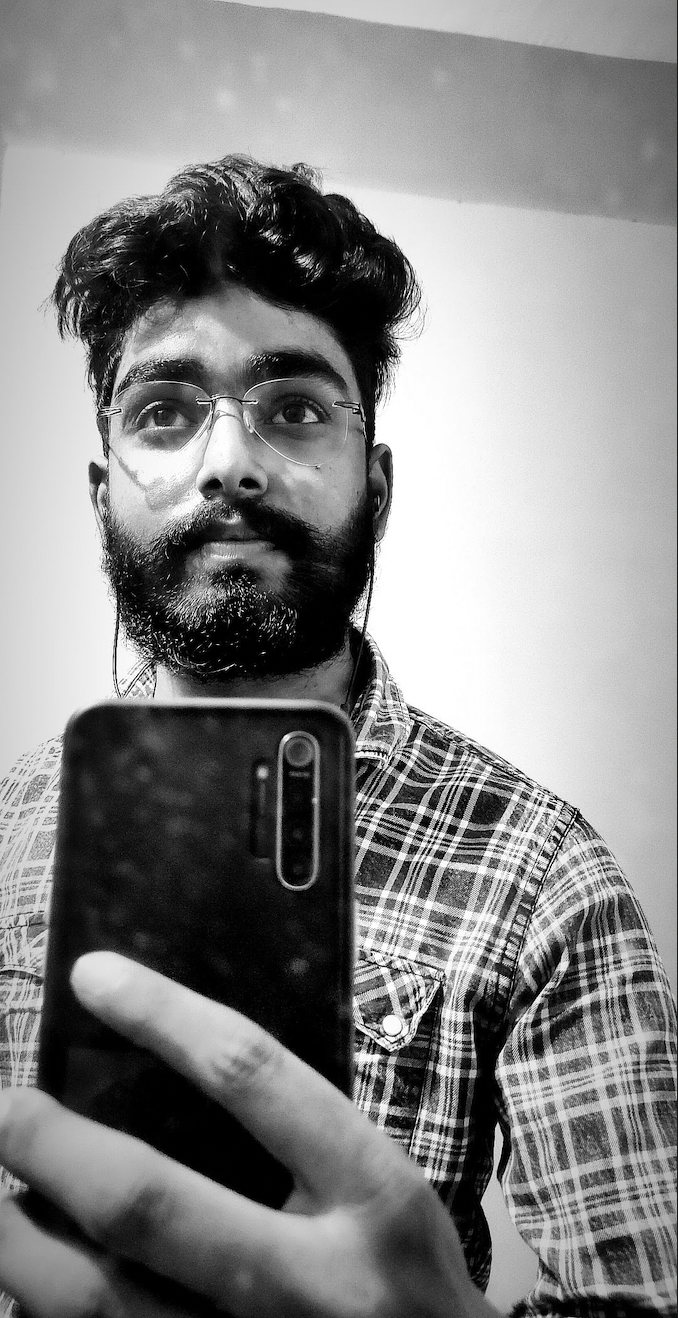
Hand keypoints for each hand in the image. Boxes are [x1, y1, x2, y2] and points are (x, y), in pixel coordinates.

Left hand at [0, 953, 497, 1316]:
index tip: (94, 976)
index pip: (254, 1077)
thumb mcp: (382, 1183)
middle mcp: (314, 1281)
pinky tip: (31, 1271)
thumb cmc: (405, 1271)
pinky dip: (53, 1308)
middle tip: (4, 1105)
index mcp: (372, 1194)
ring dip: (22, 1242)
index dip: (164, 1017)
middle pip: (148, 1205)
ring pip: (100, 1303)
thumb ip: (299, 1135)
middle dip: (53, 1148)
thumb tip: (162, 1073)